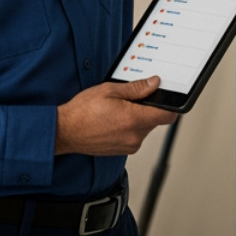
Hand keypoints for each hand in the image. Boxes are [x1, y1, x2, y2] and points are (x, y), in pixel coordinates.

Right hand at [53, 77, 176, 155]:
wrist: (65, 132)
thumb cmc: (82, 112)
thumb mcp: (110, 91)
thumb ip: (136, 88)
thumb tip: (154, 83)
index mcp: (134, 120)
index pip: (167, 115)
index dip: (170, 104)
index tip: (167, 97)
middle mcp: (134, 137)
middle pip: (154, 120)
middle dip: (146, 108)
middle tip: (128, 98)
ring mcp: (128, 146)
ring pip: (144, 128)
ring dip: (136, 118)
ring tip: (116, 110)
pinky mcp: (122, 151)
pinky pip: (134, 136)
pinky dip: (128, 127)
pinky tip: (113, 120)